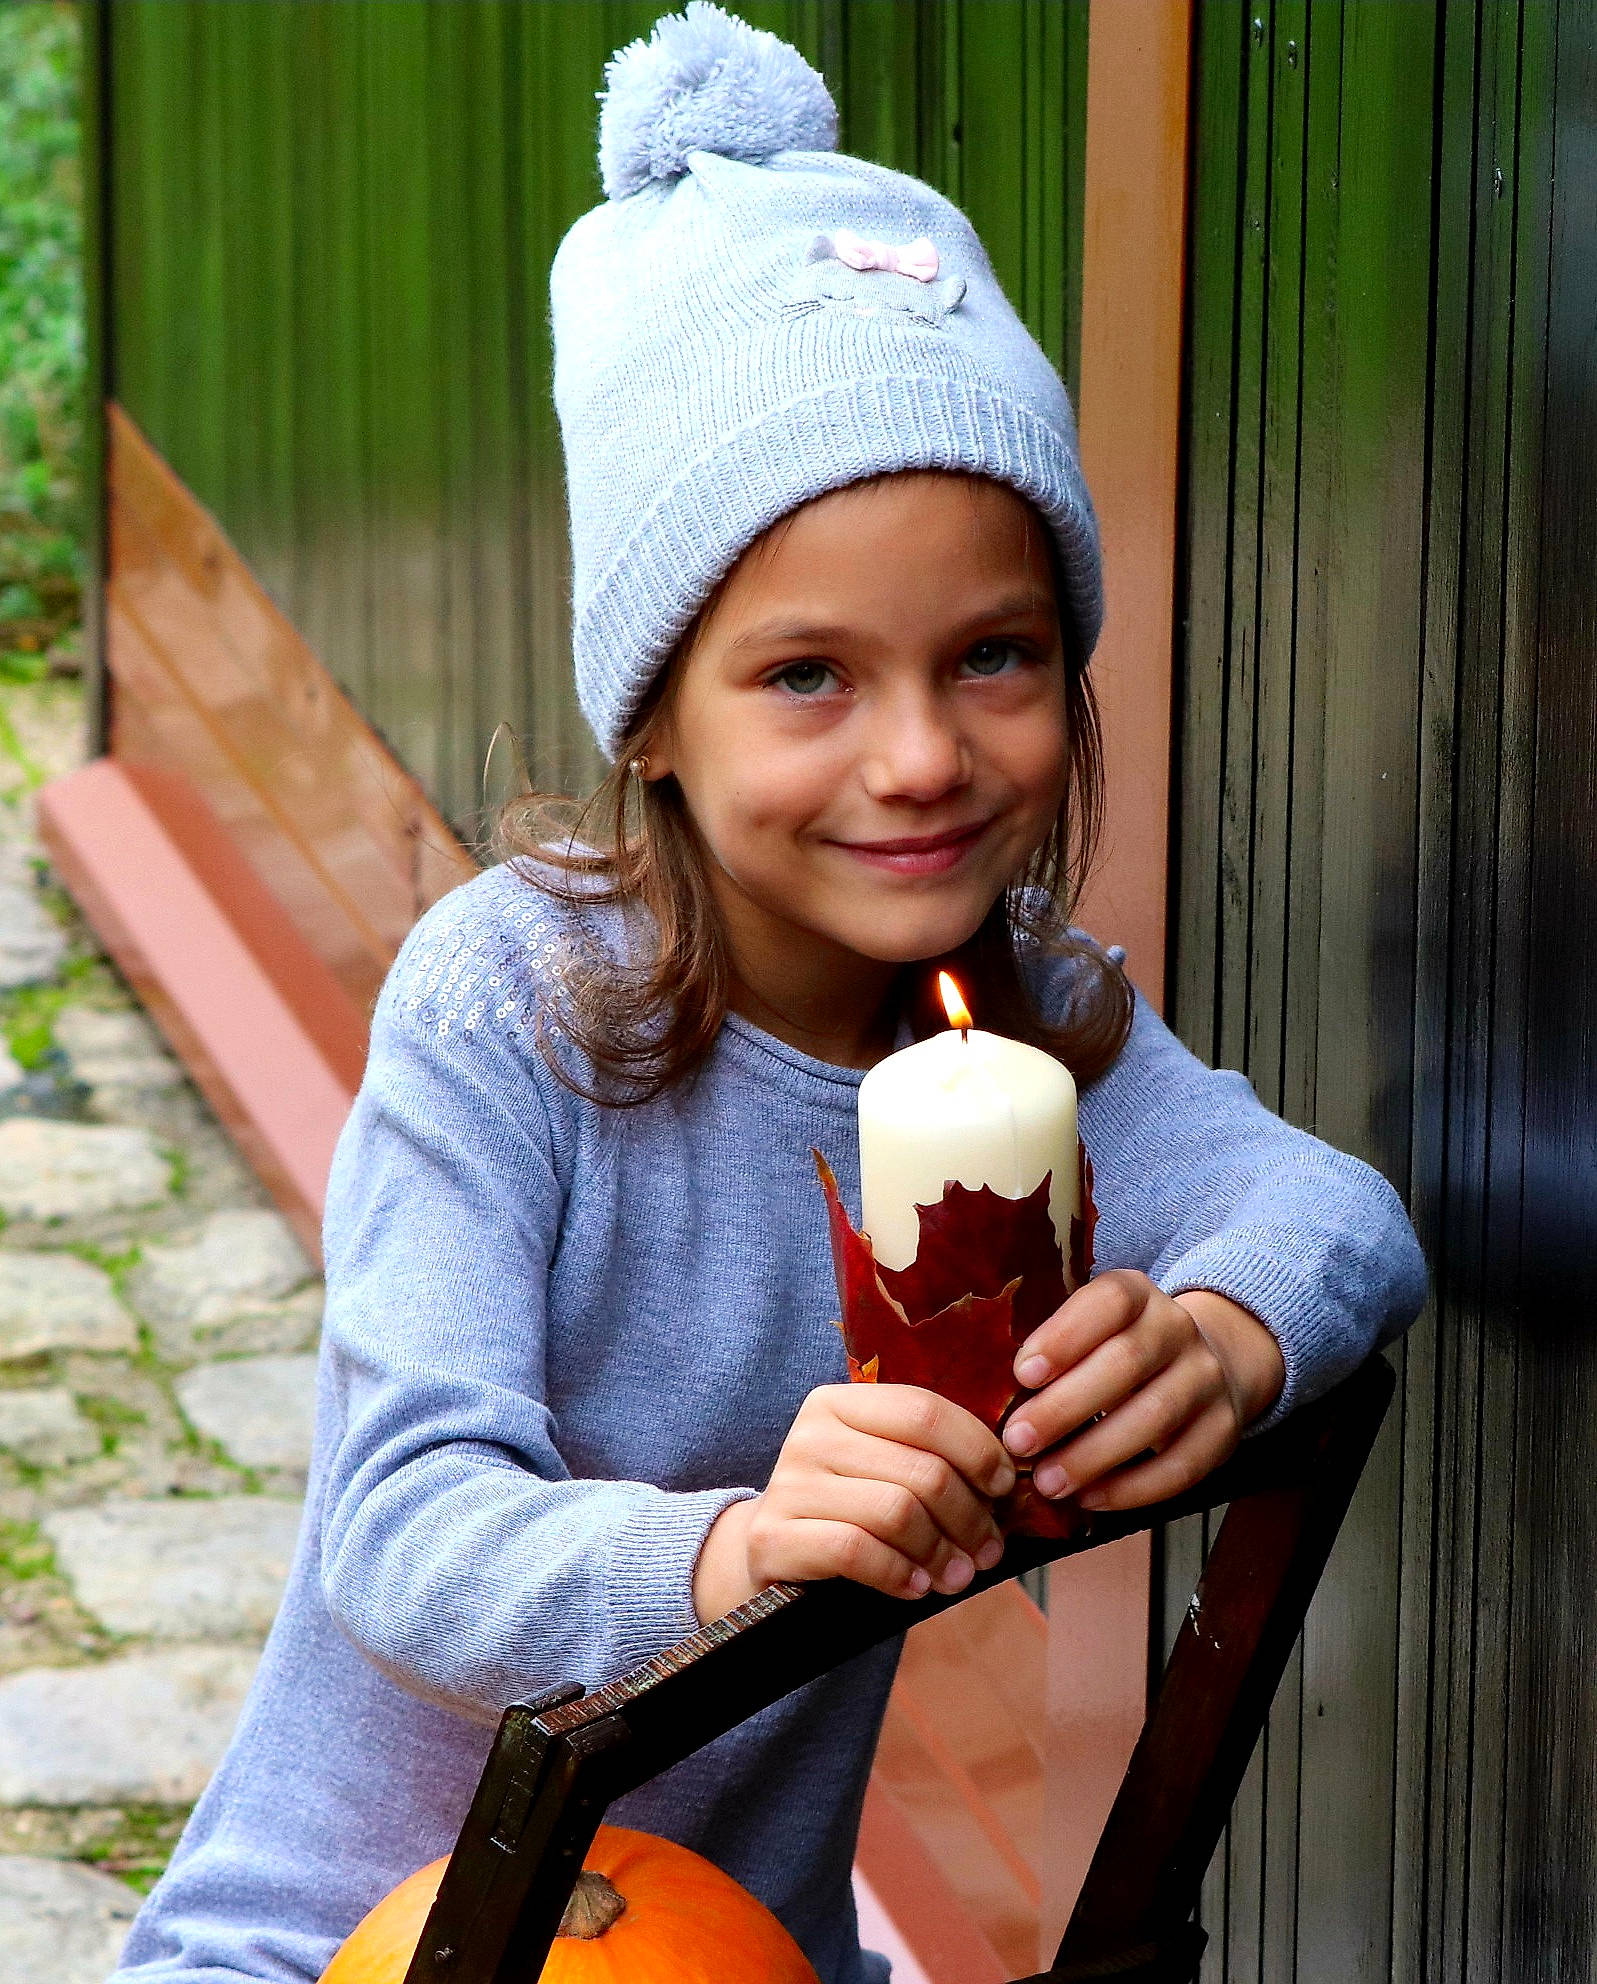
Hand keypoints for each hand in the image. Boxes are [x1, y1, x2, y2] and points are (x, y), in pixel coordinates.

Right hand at [692, 1384, 1016, 1622]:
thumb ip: (931, 1459)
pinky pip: (858, 1552)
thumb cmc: (848, 1510)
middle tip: (989, 1549)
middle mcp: (810, 1433)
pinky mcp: (774, 1538)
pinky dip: (899, 1574)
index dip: (978, 1450)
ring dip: (942, 1552)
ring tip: (959, 1575)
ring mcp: (788, 1484)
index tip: (1005, 1488)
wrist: (767, 1553)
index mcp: (840, 1402)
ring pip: (896, 1512)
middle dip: (970, 1517)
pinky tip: (917, 1588)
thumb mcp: (884, 1469)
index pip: (925, 1412)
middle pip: (921, 1469)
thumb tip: (1013, 1478)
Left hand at [999, 1273, 1284, 1513]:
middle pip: (1126, 1363)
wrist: (1206, 1364)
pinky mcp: (1222, 1431)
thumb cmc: (1116, 1350)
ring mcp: (1207, 1379)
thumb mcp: (1091, 1329)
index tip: (1021, 1373)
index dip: (1065, 1335)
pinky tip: (1091, 1499)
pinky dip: (1132, 1488)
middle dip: (1066, 1407)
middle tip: (1018, 1442)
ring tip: (1048, 1481)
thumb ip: (1051, 1349)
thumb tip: (985, 1393)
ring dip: (1095, 1455)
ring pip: (1155, 1417)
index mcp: (1138, 1294)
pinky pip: (1181, 1466)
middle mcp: (1178, 1329)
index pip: (1108, 1302)